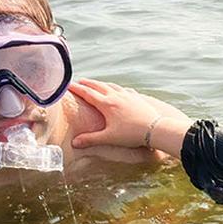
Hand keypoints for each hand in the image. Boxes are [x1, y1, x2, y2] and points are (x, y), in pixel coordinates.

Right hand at [69, 79, 190, 151]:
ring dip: (102, 83)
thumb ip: (91, 139)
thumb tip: (74, 142)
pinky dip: (118, 88)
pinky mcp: (137, 98)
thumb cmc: (131, 134)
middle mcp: (116, 96)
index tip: (67, 85)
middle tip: (80, 80)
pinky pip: (125, 90)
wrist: (155, 129)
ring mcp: (128, 95)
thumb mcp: (109, 138)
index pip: (88, 93)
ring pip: (112, 85)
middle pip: (99, 86)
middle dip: (88, 83)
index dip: (77, 89)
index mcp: (107, 104)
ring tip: (96, 83)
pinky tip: (120, 90)